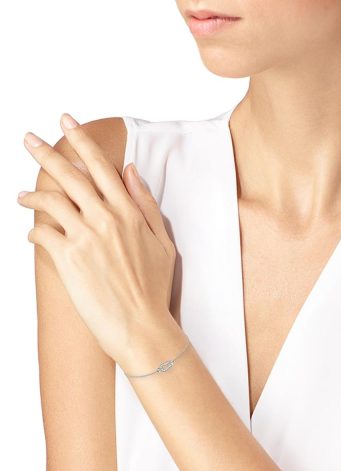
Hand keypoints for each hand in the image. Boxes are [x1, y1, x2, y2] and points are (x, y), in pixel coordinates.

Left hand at [18, 113, 176, 367]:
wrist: (142, 326)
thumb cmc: (155, 288)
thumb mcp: (163, 242)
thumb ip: (145, 204)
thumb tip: (131, 172)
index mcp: (129, 213)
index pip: (101, 167)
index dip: (81, 140)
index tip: (66, 121)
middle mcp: (106, 219)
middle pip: (70, 176)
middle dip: (46, 153)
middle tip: (28, 139)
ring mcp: (85, 238)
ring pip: (50, 201)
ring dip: (32, 195)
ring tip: (22, 196)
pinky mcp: (68, 259)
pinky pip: (41, 233)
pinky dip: (33, 230)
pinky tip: (32, 234)